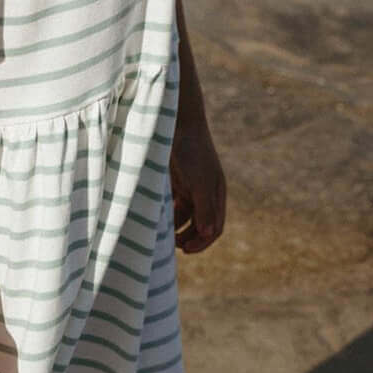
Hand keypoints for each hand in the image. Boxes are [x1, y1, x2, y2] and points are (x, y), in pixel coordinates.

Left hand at [170, 115, 225, 252]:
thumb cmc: (192, 151)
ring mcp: (190, 188)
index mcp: (216, 194)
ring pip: (184, 218)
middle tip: (171, 246)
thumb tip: (208, 234)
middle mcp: (205, 194)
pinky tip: (155, 219)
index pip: (214, 228)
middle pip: (199, 226)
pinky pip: (172, 207)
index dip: (202, 242)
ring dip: (176, 229)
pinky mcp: (175, 183)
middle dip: (188, 238)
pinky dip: (166, 216)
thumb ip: (204, 208)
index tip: (185, 249)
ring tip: (162, 235)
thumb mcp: (199, 182)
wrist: (176, 123)